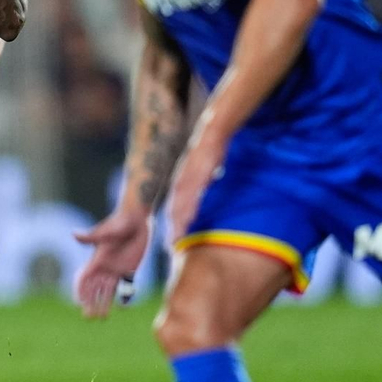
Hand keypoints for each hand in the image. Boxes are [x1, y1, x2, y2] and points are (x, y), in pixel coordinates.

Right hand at [73, 206, 153, 318]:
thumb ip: (91, 236)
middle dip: (90, 302)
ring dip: (104, 303)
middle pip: (94, 289)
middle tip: (89, 317)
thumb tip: (74, 234)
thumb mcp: (106, 231)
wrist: (136, 218)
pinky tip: (122, 306)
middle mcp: (104, 266)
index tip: (79, 302)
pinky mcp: (129, 268)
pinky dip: (123, 296)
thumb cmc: (120, 222)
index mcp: (96, 259)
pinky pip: (124, 286)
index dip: (79, 290)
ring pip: (107, 291)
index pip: (84, 278)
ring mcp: (116, 268)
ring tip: (103, 317)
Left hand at [166, 127, 227, 242]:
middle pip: (175, 209)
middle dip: (174, 228)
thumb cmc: (206, 155)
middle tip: (172, 247)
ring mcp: (189, 177)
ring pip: (183, 202)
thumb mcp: (198, 174)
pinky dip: (191, 203)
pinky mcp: (199, 171)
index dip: (172, 227)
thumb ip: (197, 191)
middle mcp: (181, 182)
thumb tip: (200, 208)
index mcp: (180, 185)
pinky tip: (191, 215)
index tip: (171, 244)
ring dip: (179, 221)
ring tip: (178, 237)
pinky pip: (194, 190)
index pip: (174, 210)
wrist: (210, 134)